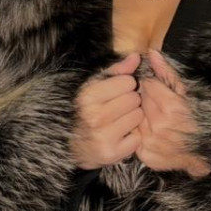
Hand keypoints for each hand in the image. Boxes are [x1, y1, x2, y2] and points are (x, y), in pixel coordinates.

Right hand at [69, 52, 144, 168]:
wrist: (73, 146)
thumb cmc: (86, 111)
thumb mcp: (95, 87)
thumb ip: (117, 71)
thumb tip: (136, 56)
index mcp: (87, 96)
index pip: (127, 81)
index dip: (125, 85)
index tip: (117, 92)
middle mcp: (93, 116)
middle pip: (134, 99)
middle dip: (130, 101)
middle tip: (119, 108)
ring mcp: (102, 136)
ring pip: (138, 116)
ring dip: (133, 118)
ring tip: (120, 121)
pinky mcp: (111, 153)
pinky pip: (137, 138)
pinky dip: (132, 137)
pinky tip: (121, 135)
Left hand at [136, 50, 210, 178]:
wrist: (206, 151)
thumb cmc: (198, 117)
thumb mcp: (186, 91)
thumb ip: (167, 72)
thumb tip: (151, 53)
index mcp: (171, 108)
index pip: (147, 85)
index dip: (152, 85)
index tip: (159, 90)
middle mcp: (159, 126)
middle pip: (139, 101)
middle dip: (146, 99)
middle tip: (158, 104)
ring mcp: (152, 143)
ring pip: (134, 118)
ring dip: (142, 115)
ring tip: (155, 117)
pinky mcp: (146, 156)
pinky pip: (134, 136)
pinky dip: (141, 132)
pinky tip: (153, 132)